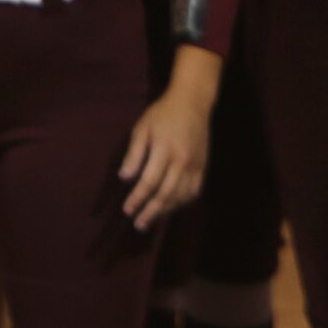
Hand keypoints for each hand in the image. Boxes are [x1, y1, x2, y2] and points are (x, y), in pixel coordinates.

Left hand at [119, 83, 211, 230]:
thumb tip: (125, 177)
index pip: (149, 182)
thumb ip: (134, 154)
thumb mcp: (142, 129)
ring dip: (166, 210)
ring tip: (153, 218)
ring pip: (181, 195)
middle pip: (166, 194)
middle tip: (139, 224)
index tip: (127, 209)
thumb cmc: (162, 114)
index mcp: (164, 151)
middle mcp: (182, 161)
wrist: (193, 103)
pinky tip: (173, 206)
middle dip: (151, 211)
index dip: (137, 199)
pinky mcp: (203, 165)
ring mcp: (195, 165)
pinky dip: (183, 201)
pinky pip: (194, 190)